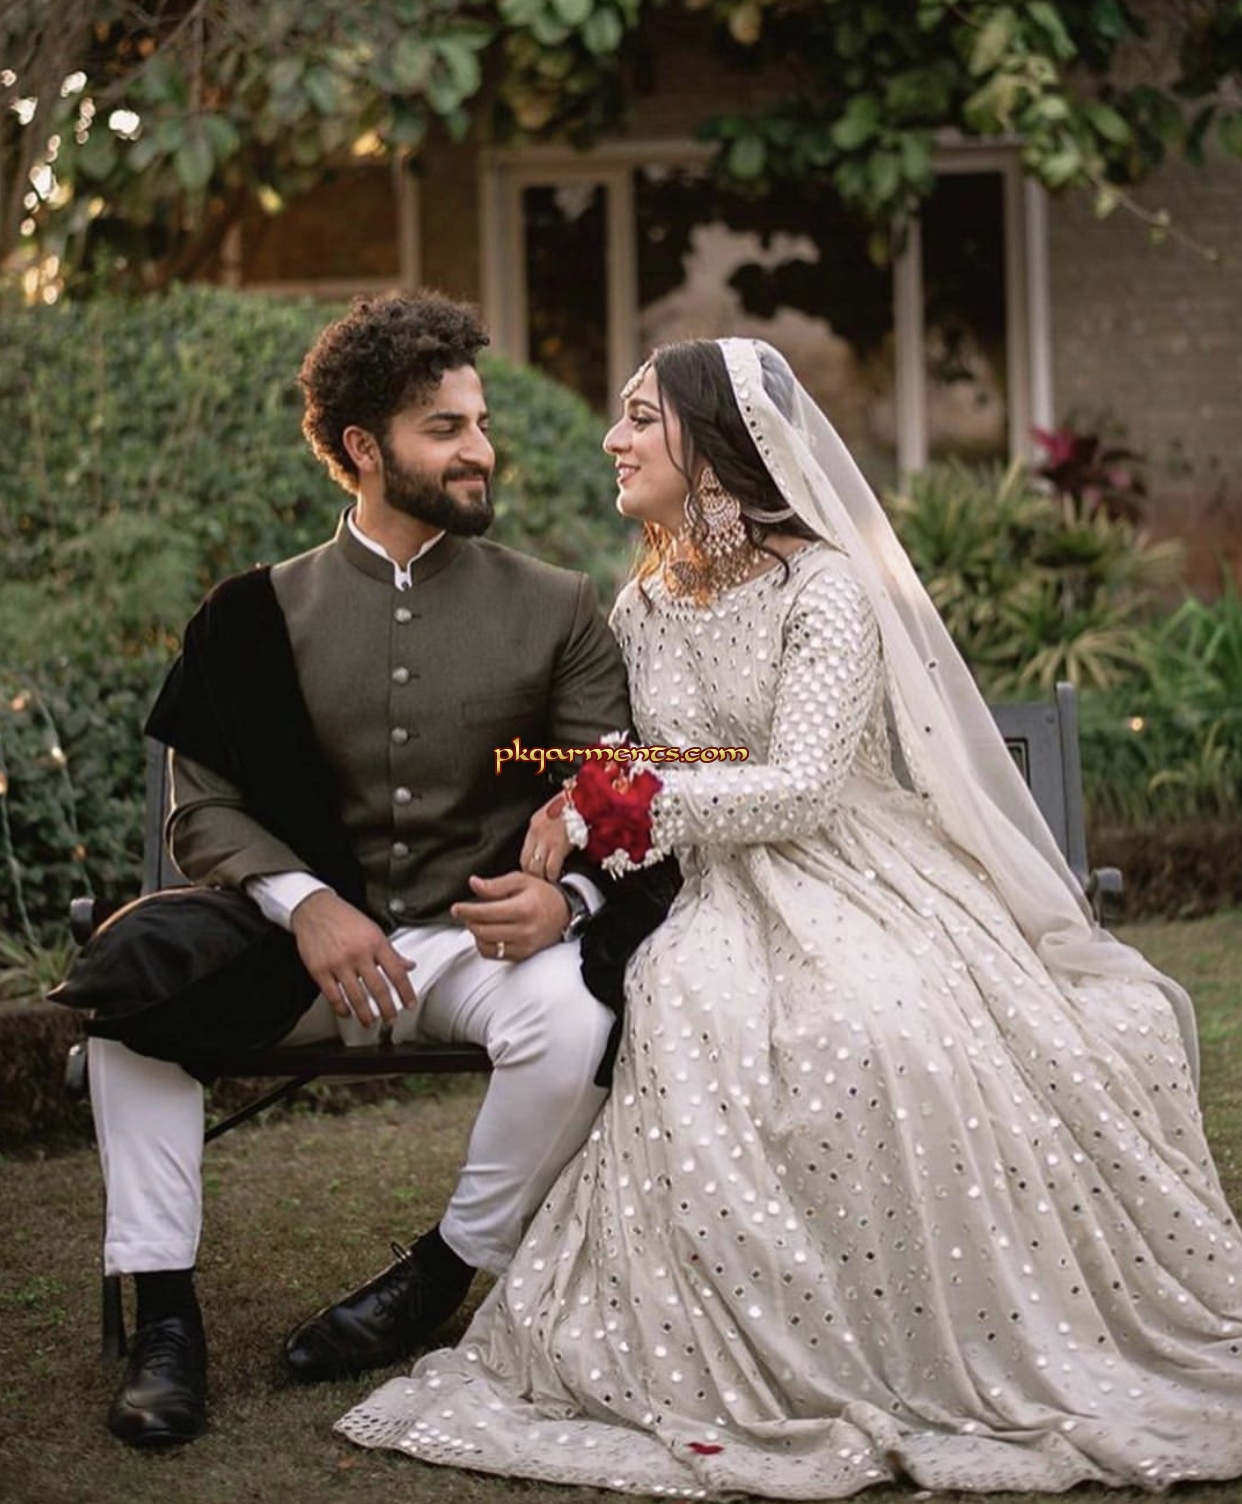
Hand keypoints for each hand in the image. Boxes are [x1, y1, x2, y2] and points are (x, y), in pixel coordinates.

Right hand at [290, 890, 416, 1025]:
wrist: (315, 909)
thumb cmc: (344, 918)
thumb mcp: (373, 929)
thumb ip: (391, 950)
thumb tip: (408, 965)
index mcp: (375, 943)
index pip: (396, 973)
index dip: (406, 992)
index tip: (409, 1003)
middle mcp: (358, 954)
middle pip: (378, 989)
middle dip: (387, 1009)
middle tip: (391, 1018)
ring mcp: (338, 964)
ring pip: (356, 997)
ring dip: (365, 1014)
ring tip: (371, 1022)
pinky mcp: (320, 970)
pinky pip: (333, 996)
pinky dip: (342, 1009)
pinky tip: (347, 1013)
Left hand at [451, 872, 569, 960]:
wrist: (565, 913)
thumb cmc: (543, 894)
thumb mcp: (520, 881)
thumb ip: (495, 884)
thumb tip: (473, 883)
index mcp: (523, 909)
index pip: (486, 913)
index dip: (466, 911)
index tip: (456, 908)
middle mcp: (524, 930)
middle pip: (483, 931)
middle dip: (469, 922)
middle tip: (465, 913)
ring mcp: (524, 945)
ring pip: (486, 946)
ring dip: (476, 934)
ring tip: (477, 921)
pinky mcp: (523, 955)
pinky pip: (495, 955)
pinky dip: (486, 945)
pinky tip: (487, 933)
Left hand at [520, 792, 572, 882]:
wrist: (586, 797)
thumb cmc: (575, 803)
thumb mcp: (554, 812)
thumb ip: (548, 827)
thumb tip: (548, 844)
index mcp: (535, 823)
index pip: (524, 852)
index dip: (527, 867)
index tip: (533, 874)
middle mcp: (537, 832)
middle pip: (526, 862)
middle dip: (532, 876)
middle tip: (539, 883)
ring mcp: (547, 839)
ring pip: (536, 868)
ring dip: (542, 879)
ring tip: (548, 883)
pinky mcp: (559, 845)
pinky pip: (551, 867)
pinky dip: (553, 876)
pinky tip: (557, 878)